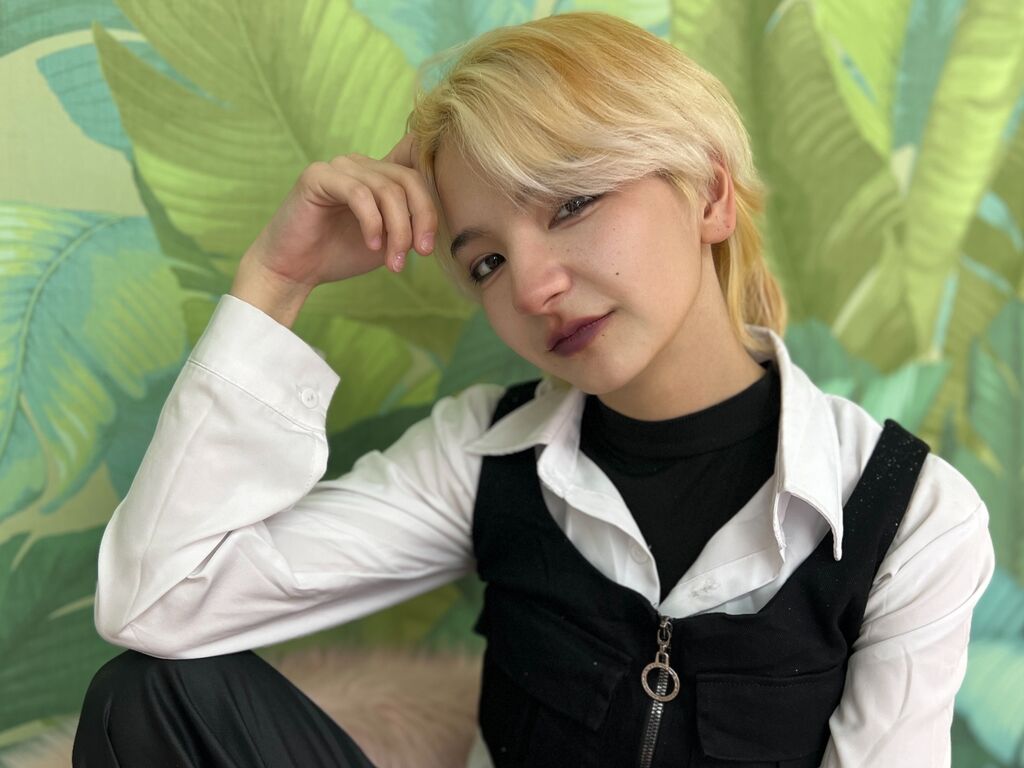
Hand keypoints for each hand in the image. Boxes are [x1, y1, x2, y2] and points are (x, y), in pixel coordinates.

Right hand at [238, 133, 437, 291]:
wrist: (295, 270)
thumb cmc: (340, 254)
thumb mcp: (388, 240)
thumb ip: (410, 224)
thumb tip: (440, 221)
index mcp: (379, 175)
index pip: (418, 173)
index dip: (431, 204)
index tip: (430, 244)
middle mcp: (361, 164)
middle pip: (409, 180)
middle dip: (421, 220)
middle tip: (420, 253)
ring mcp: (339, 166)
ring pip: (387, 189)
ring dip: (398, 230)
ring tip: (394, 261)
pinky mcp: (318, 176)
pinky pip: (359, 193)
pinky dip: (372, 222)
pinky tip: (372, 245)